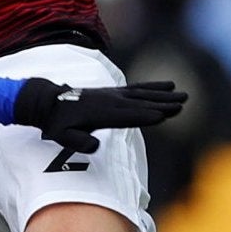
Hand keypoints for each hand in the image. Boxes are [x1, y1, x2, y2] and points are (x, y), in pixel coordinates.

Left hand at [13, 79, 187, 154]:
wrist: (47, 102)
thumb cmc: (56, 124)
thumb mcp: (61, 136)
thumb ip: (77, 141)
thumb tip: (95, 146)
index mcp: (100, 113)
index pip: (127, 115)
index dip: (144, 115)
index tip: (164, 114)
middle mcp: (109, 101)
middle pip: (140, 103)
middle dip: (162, 103)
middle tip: (183, 103)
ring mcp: (112, 94)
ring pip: (142, 94)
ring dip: (163, 95)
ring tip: (183, 95)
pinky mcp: (114, 91)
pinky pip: (137, 88)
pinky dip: (152, 87)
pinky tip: (167, 86)